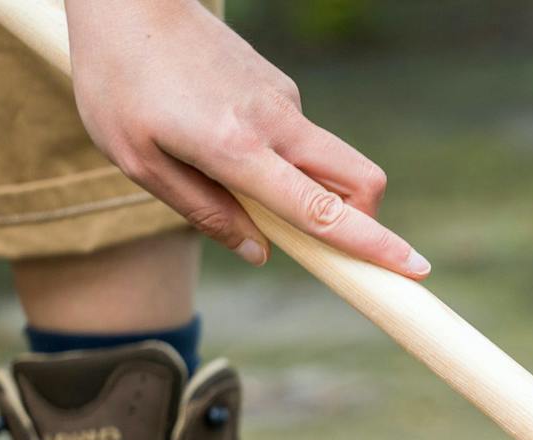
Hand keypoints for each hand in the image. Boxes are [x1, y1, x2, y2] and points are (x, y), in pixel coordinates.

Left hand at [66, 0, 427, 276]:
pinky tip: (216, 136)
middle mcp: (274, 123)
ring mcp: (283, 100)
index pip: (321, 209)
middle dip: (366, 221)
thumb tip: (260, 253)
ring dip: (305, 189)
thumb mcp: (137, 161)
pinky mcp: (279, 86)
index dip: (371, 244)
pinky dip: (279, 159)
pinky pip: (296, 139)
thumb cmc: (117, 78)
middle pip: (359, 180)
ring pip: (325, 163)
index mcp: (237, 148)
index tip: (414, 268)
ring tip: (224, 174)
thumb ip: (202, 212)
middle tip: (332, 242)